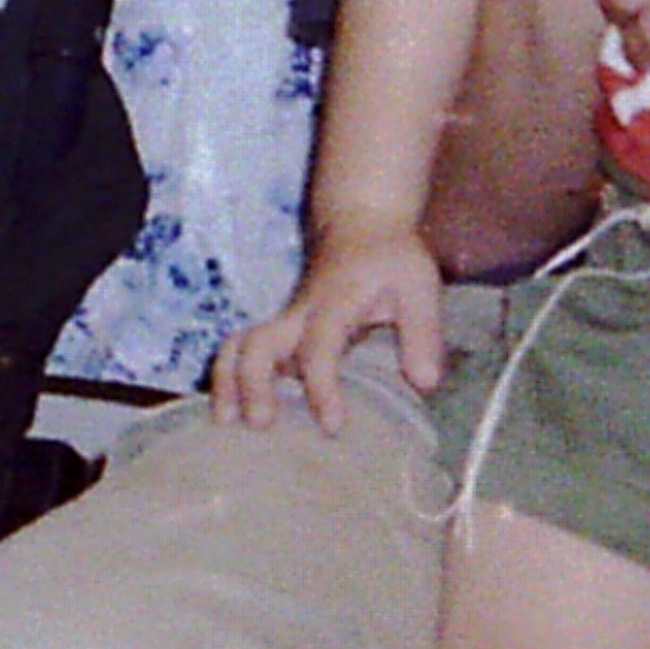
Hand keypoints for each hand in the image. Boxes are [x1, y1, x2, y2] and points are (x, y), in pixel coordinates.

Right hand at [213, 226, 448, 434]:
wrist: (360, 222)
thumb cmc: (390, 258)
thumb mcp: (419, 285)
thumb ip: (423, 333)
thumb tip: (424, 384)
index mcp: (335, 303)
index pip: (319, 346)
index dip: (321, 386)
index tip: (331, 425)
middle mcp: (300, 312)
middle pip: (257, 343)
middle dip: (252, 383)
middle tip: (259, 424)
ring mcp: (284, 320)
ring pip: (239, 345)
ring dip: (227, 381)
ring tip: (225, 422)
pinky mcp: (280, 329)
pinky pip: (244, 351)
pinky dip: (231, 379)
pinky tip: (234, 413)